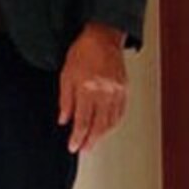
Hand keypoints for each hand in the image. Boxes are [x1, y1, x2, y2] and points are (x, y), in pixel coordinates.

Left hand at [58, 22, 128, 152]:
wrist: (103, 38)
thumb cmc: (83, 53)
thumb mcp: (66, 76)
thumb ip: (65, 100)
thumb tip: (64, 119)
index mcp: (87, 88)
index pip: (82, 121)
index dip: (77, 137)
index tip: (73, 146)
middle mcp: (104, 92)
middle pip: (98, 125)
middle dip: (90, 141)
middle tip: (84, 149)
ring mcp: (117, 92)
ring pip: (111, 121)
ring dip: (102, 135)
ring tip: (94, 141)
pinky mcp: (124, 89)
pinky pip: (120, 112)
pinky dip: (113, 123)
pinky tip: (107, 127)